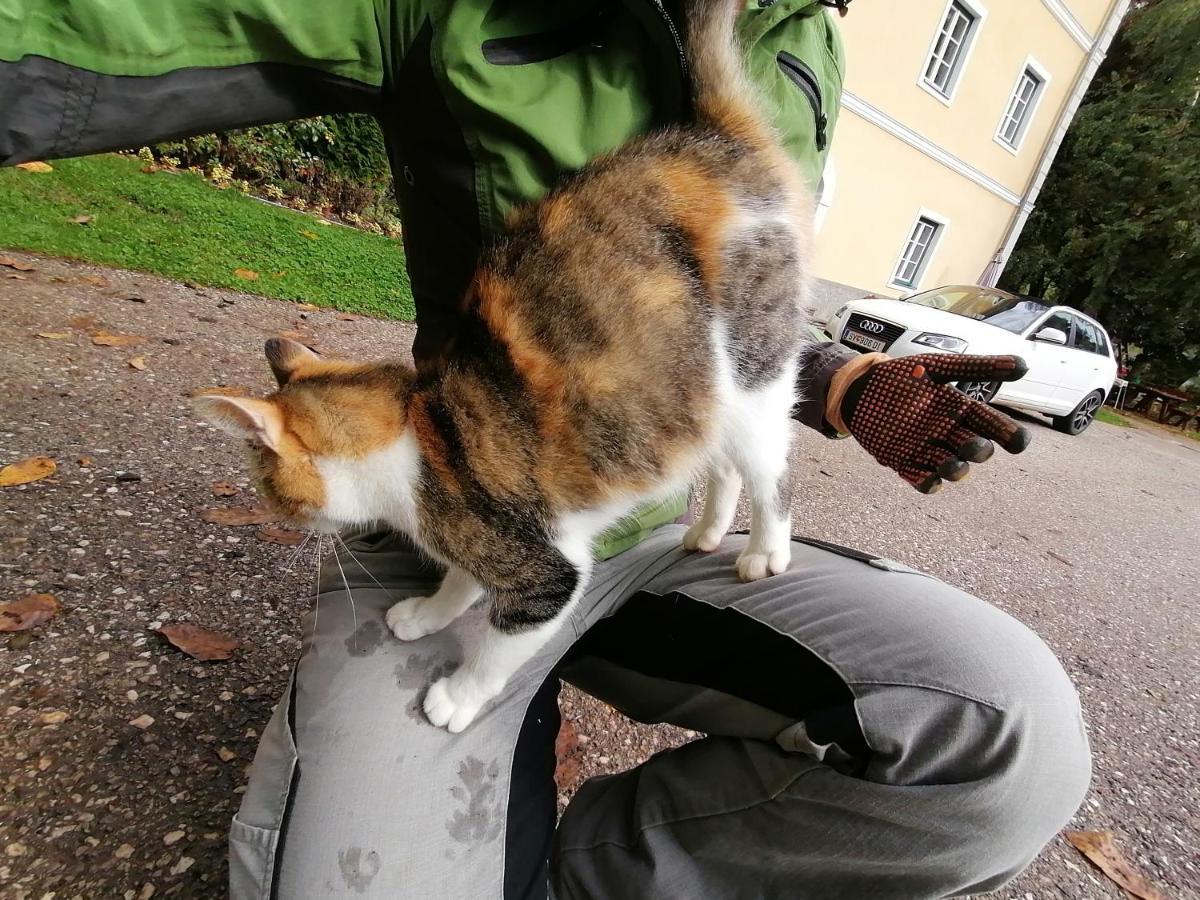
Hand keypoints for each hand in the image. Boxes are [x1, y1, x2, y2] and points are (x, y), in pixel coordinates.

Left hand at [840, 354, 1031, 492]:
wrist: (858, 387)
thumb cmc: (901, 376)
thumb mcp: (938, 367)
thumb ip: (977, 367)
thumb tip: (1024, 365)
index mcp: (961, 409)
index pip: (992, 425)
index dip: (1008, 434)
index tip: (1017, 442)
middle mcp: (949, 432)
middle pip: (975, 449)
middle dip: (978, 450)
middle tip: (973, 444)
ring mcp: (927, 449)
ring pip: (952, 467)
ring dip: (955, 469)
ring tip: (953, 465)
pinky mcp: (904, 462)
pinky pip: (922, 480)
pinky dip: (927, 483)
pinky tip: (929, 480)